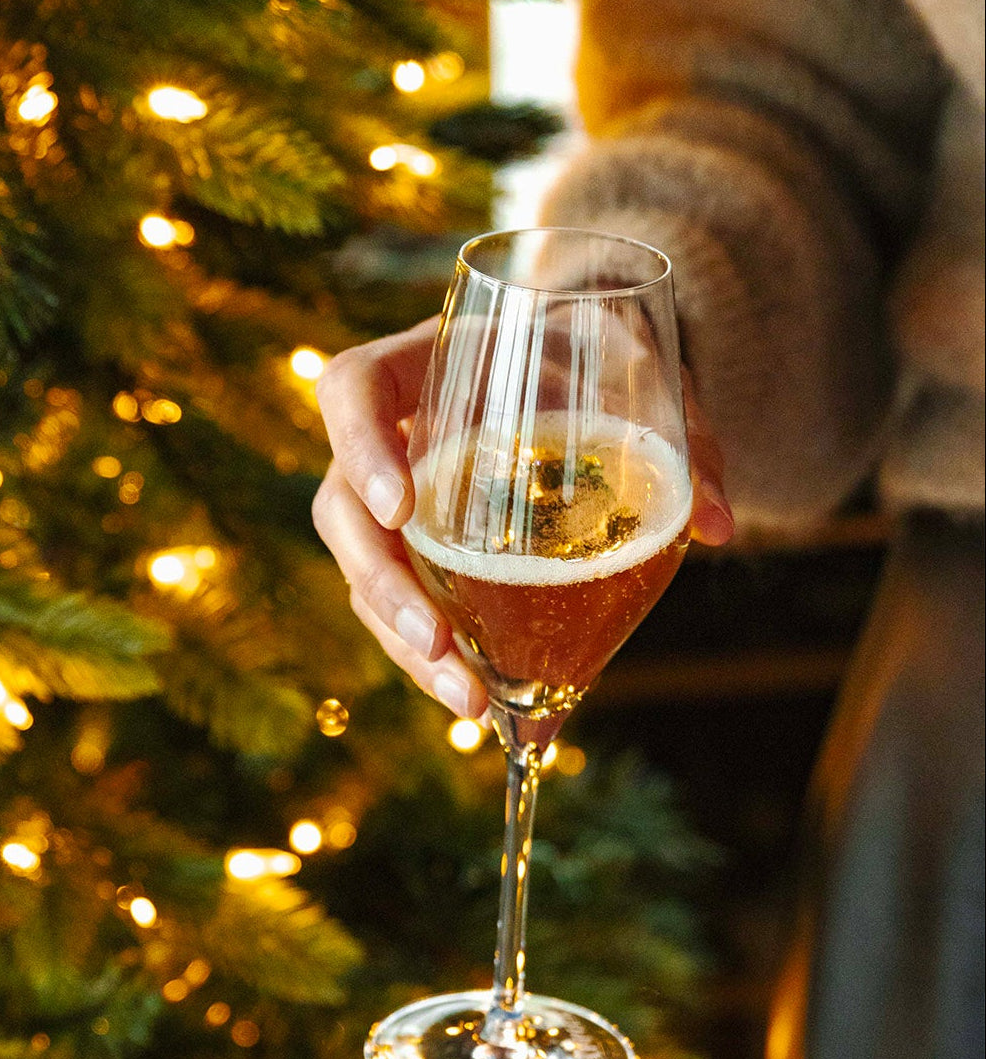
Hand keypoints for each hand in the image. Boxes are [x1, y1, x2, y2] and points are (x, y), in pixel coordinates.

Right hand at [312, 318, 733, 718]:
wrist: (580, 371)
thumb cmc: (597, 357)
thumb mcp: (643, 372)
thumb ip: (681, 431)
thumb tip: (719, 525)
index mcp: (427, 365)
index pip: (353, 389)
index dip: (360, 447)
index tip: (400, 510)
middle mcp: (397, 435)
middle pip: (339, 509)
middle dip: (380, 585)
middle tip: (436, 643)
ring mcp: (400, 498)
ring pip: (364, 574)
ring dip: (404, 644)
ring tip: (469, 701)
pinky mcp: (422, 549)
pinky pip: (405, 603)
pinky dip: (435, 655)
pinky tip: (480, 698)